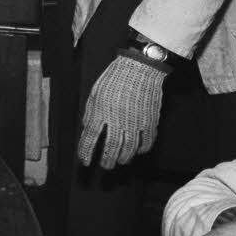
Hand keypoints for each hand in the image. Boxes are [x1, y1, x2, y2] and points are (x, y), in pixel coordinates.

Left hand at [77, 53, 166, 168]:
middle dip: (107, 160)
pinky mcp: (150, 121)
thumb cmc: (115, 78)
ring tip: (119, 162)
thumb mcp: (95, 93)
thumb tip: (86, 126)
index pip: (90, 138)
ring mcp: (135, 123)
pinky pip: (147, 142)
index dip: (87, 151)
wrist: (140, 69)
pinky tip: (138, 152)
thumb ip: (90, 112)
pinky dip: (142, 149)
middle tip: (105, 166)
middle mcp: (117, 121)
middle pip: (111, 148)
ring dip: (124, 158)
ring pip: (129, 149)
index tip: (85, 161)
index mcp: (101, 112)